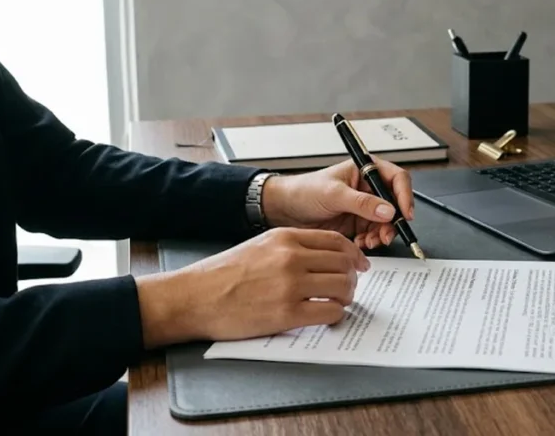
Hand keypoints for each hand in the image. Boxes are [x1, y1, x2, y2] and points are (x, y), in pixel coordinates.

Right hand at [136, 227, 369, 346]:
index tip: (360, 263)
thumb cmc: (222, 274)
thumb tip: (322, 257)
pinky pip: (329, 312)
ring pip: (342, 286)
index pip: (336, 241)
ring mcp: (290, 286)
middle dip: (352, 277)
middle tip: (349, 286)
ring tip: (339, 302)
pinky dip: (335, 315)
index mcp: (285, 238)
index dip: (353, 254)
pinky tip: (328, 316)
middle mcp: (291, 258)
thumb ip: (291, 247)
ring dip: (346, 296)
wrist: (195, 297)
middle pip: (343, 263)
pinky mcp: (287, 314)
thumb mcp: (260, 246)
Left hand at [260, 158, 414, 248]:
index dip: (404, 196)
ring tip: (371, 241)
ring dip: (381, 233)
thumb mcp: (334, 194)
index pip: (396, 179)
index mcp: (365, 170)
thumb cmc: (304, 191)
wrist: (284, 210)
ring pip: (386, 222)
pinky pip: (373, 233)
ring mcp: (364, 207)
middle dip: (392, 221)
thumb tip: (387, 210)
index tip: (404, 213)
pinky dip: (371, 240)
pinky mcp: (357, 223)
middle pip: (395, 204)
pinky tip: (361, 243)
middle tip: (385, 234)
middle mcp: (368, 188)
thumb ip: (362, 203)